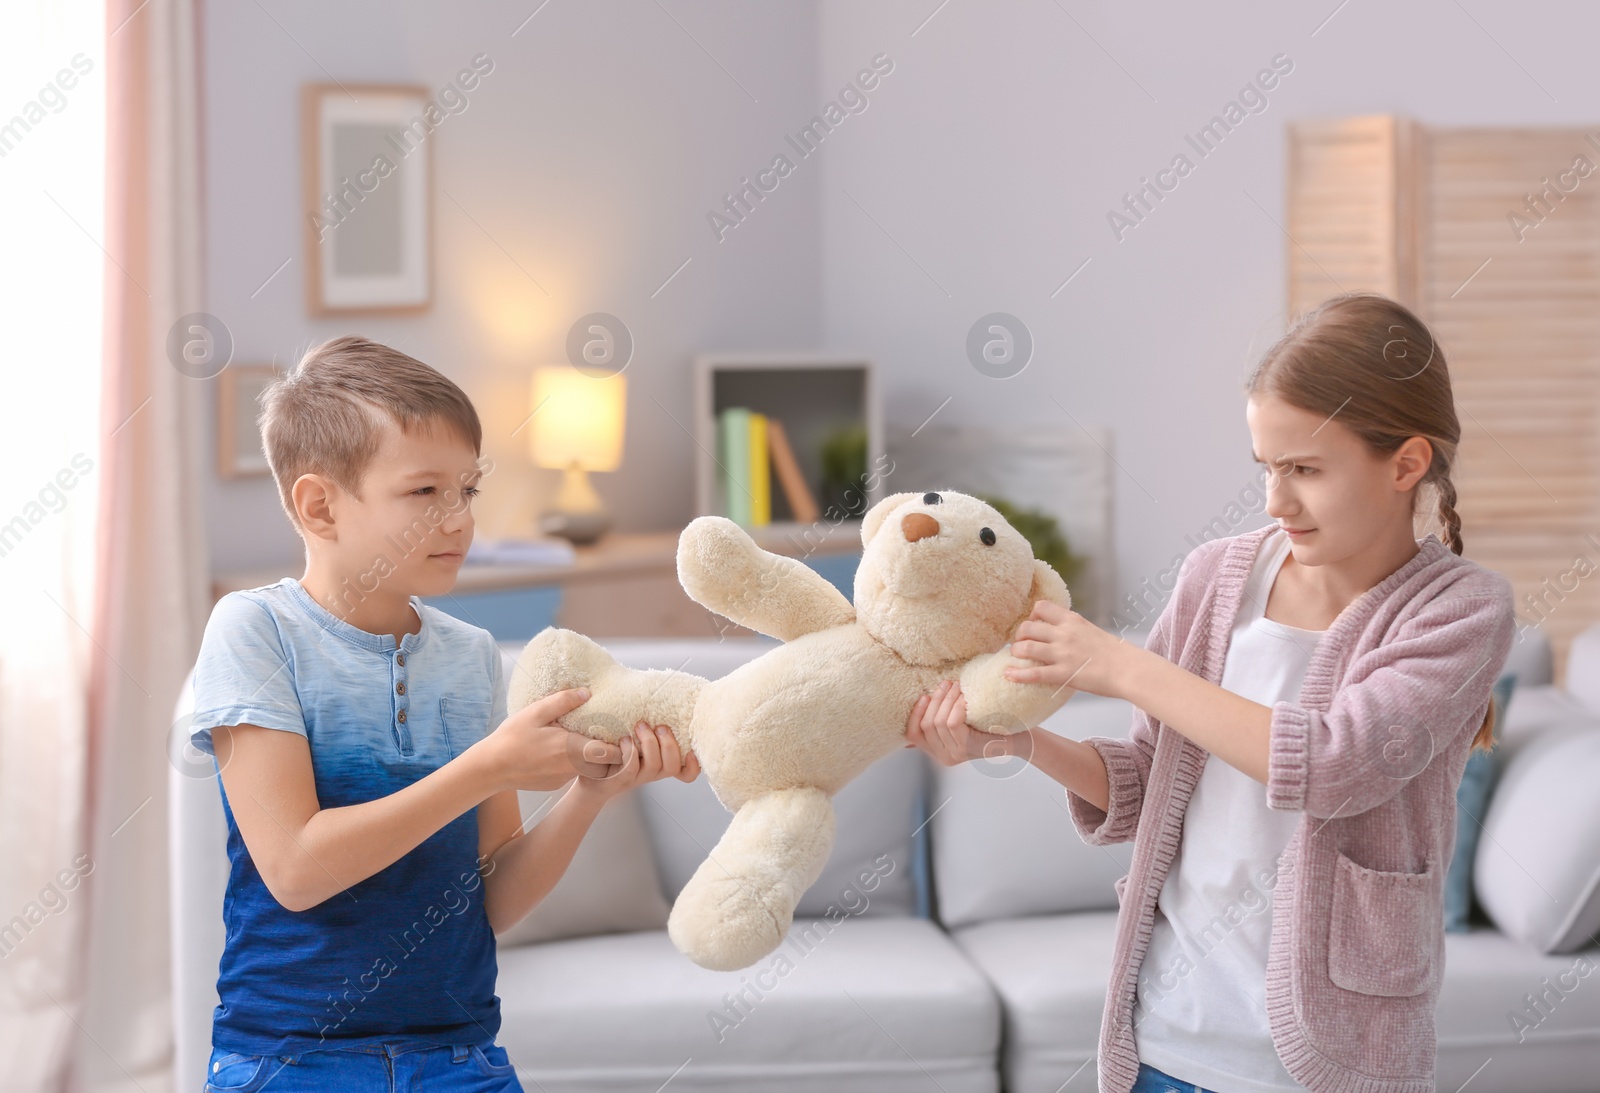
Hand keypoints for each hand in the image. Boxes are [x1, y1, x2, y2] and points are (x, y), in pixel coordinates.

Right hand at [477, 688, 624, 792]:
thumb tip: (587, 692)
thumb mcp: (535, 713)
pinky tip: (563, 751)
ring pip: (590, 770)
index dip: (622, 745)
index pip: (611, 753)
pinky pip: (573, 774)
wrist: (491, 768)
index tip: (622, 732)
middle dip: (612, 752)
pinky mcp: (555, 785)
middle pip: (606, 765)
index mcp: (571, 749)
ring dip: (594, 759)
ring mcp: (564, 779)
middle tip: (609, 735)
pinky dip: (576, 764)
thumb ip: (563, 702)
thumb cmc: (511, 738)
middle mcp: (572, 768)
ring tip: (588, 740)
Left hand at [572, 721, 700, 803]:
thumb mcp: (637, 739)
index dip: (694, 765)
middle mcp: (653, 773)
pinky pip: (631, 767)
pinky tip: (623, 740)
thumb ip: (649, 726)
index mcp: (661, 763)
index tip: (692, 749)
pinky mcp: (620, 779)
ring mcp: (637, 778)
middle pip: (673, 765)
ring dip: (649, 742)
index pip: (687, 773)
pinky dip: (630, 751)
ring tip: (639, 726)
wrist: (591, 775)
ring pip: (655, 765)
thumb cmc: (616, 753)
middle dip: (669, 743)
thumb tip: (653, 691)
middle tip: (658, 726)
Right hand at [903, 680, 1026, 766]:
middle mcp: (944, 757)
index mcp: (938, 751)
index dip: (915, 713)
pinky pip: (952, 723)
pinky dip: (957, 706)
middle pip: (926, 725)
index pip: (913, 734)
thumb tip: (923, 700)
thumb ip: (944, 717)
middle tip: (947, 683)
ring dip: (947, 699)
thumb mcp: (963, 723)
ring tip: (957, 686)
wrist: (1019, 739)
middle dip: (935, 700)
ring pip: (938, 722)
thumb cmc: (991, 727)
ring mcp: (955, 754)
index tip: (925, 695)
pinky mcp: (967, 748)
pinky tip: (965, 697)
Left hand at [1004, 600, 1130, 696]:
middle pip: (1027, 627)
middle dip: (1019, 635)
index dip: (1031, 616)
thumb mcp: (1092, 630)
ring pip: (1025, 648)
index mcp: (1072, 620)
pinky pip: (1033, 673)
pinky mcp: (1063, 673)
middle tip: (1020, 644)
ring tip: (1014, 657)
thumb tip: (1060, 631)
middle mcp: (1064, 634)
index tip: (1033, 625)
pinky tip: (1008, 675)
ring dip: (1015, 652)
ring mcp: (1062, 654)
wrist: (1129, 669)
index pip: (1041, 607)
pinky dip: (1017, 674)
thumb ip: (1073, 629)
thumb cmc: (1115, 653)